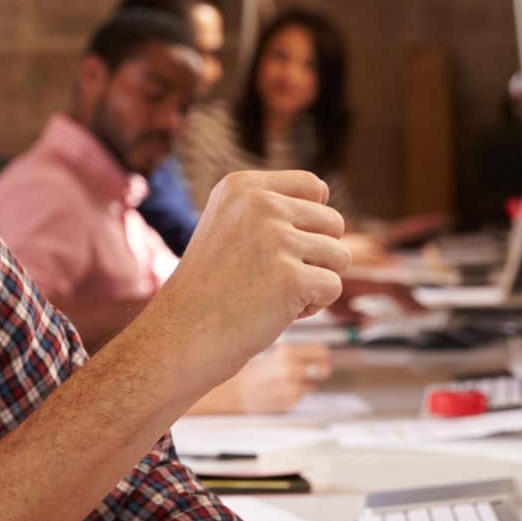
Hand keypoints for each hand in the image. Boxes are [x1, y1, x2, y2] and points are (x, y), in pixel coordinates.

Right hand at [138, 171, 348, 386]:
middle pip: (333, 222)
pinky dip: (313, 306)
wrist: (181, 335)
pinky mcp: (291, 277)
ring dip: (316, 280)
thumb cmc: (210, 287)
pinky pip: (332, 286)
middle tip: (275, 277)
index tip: (284, 246)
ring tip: (276, 294)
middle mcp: (259, 204)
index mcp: (242, 186)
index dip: (313, 220)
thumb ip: (272, 209)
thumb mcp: (230, 227)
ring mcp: (276, 239)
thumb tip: (329, 203)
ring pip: (340, 255)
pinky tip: (278, 312)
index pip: (313, 186)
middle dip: (316, 255)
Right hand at [193, 342, 331, 414]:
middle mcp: (290, 369)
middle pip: (324, 369)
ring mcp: (290, 387)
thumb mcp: (277, 354)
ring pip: (314, 384)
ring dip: (306, 384)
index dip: (323, 356)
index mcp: (287, 352)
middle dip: (321, 371)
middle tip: (312, 371)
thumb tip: (325, 356)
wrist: (238, 391)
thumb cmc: (258, 371)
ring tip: (287, 382)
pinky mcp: (289, 402)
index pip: (322, 352)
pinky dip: (295, 394)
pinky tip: (280, 391)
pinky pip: (302, 396)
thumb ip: (298, 354)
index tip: (320, 359)